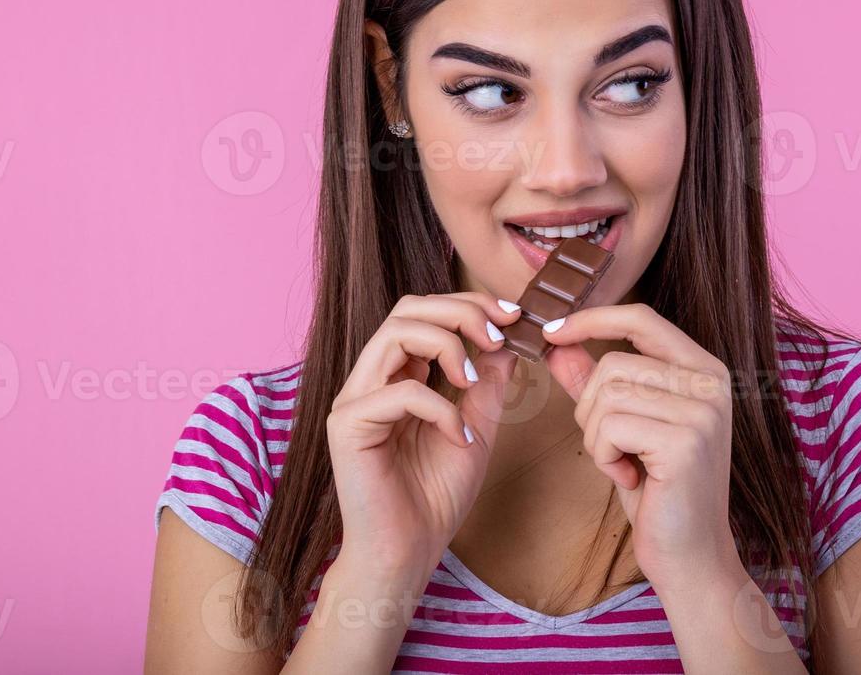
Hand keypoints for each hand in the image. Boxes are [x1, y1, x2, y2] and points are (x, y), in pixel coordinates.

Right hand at [326, 292, 518, 575]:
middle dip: (460, 311)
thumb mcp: (476, 430)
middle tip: (498, 335)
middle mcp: (371, 380)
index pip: (424, 313)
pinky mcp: (348, 426)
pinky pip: (399, 392)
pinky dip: (440, 408)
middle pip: (407, 309)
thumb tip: (506, 343)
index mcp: (397, 376)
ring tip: (473, 380)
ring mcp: (355, 400)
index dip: (468, 305)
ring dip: (447, 345)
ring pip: (395, 334)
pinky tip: (457, 438)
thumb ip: (485, 387)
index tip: (512, 318)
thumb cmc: (435, 498)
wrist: (408, 554)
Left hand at [542, 304, 737, 588]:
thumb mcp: (623, 427)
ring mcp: (702, 410)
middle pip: (613, 363)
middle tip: (614, 448)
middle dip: (591, 408)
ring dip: (598, 437)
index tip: (552, 332)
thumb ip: (595, 382)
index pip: (641, 318)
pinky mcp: (685, 441)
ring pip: (607, 395)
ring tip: (625, 465)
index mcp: (704, 369)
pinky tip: (630, 479)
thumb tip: (559, 342)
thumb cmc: (657, 492)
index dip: (592, 318)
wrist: (690, 556)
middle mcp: (711, 381)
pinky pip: (610, 426)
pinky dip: (604, 456)